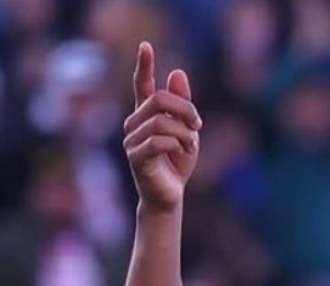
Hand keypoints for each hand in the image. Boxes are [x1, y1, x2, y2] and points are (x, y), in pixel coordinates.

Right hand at [124, 41, 201, 212]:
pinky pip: (159, 140)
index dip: (144, 65)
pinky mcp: (135, 156)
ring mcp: (131, 139)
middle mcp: (134, 123)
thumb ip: (182, 104)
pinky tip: (181, 152)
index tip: (146, 45)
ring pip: (161, 121)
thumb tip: (177, 72)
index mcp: (146, 114)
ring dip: (184, 132)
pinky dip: (177, 144)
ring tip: (191, 145)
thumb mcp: (186, 131)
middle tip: (198, 124)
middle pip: (158, 99)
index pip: (142, 85)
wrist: (169, 196)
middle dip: (184, 109)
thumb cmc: (176, 164)